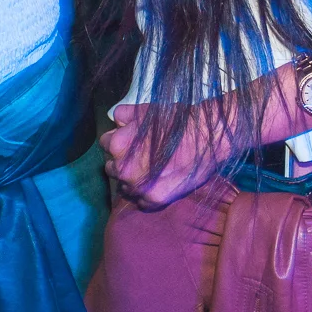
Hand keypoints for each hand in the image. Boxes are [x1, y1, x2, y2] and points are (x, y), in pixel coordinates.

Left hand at [101, 104, 232, 210]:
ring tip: (151, 169)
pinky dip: (146, 193)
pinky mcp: (154, 200)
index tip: (131, 141)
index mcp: (118, 145)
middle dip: (123, 161)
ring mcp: (138, 187)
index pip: (105, 144)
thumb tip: (115, 121)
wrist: (206, 138)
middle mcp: (124, 169)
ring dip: (133, 179)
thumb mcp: (145, 110)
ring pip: (125, 186)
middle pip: (113, 167)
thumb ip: (123, 115)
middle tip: (142, 156)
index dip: (119, 140)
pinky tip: (158, 181)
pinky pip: (140, 201)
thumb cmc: (176, 121)